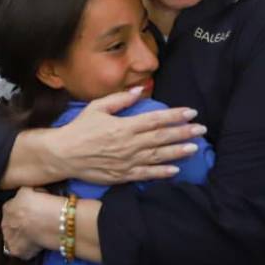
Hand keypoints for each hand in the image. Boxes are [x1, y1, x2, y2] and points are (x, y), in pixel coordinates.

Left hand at [1, 187, 59, 259]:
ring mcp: (9, 238)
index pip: (10, 210)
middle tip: (33, 227)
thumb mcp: (28, 190)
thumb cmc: (43, 203)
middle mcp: (4, 223)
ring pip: (12, 239)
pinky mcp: (16, 251)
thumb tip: (26, 198)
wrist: (50, 221)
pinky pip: (20, 251)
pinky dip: (27, 250)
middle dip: (19, 226)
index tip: (30, 215)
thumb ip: (22, 195)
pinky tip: (36, 247)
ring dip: (20, 238)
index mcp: (7, 208)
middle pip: (10, 225)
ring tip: (34, 238)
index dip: (21, 212)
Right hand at [51, 87, 205, 183]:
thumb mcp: (96, 108)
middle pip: (161, 137)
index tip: (191, 112)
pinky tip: (175, 170)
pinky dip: (161, 172)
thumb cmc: (79, 129)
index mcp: (123, 126)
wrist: (63, 154)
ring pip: (158, 156)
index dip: (175, 115)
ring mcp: (127, 161)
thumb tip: (140, 90)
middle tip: (202, 129)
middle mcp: (128, 144)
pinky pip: (146, 174)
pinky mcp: (122, 175)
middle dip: (183, 132)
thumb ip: (119, 99)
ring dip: (178, 152)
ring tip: (194, 147)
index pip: (155, 120)